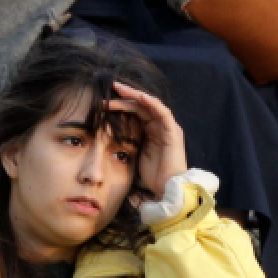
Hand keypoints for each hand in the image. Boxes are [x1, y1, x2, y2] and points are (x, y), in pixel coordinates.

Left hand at [109, 82, 187, 198]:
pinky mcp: (172, 132)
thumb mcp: (135, 155)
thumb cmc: (153, 177)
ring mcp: (167, 127)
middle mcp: (160, 125)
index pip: (136, 111)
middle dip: (125, 96)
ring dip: (135, 96)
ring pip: (150, 104)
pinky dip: (152, 103)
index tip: (104, 102)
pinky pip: (162, 112)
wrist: (168, 189)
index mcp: (151, 130)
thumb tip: (109, 137)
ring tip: (120, 89)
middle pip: (141, 105)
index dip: (121, 105)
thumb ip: (128, 142)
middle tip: (110, 89)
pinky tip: (140, 97)